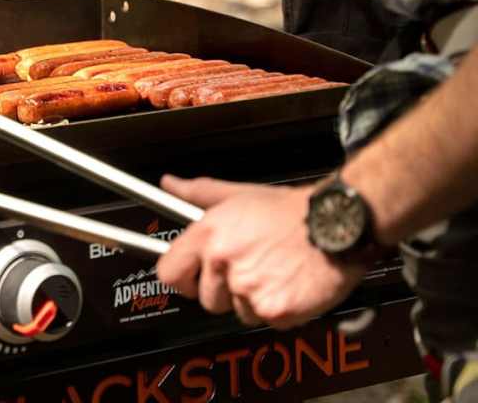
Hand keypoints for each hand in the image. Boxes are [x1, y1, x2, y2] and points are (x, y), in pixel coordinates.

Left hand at [155, 176, 365, 329]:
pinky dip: (279, 310)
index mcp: (208, 234)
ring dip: (254, 301)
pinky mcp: (274, 309)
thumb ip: (198, 193)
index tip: (193, 278)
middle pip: (207, 299)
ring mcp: (248, 288)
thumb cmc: (290, 210)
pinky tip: (288, 285)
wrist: (336, 222)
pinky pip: (266, 322)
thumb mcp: (239, 194)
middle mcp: (223, 261)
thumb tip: (171, 184)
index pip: (169, 272)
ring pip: (238, 312)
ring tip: (273, 273)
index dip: (183, 279)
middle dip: (226, 291)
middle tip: (250, 270)